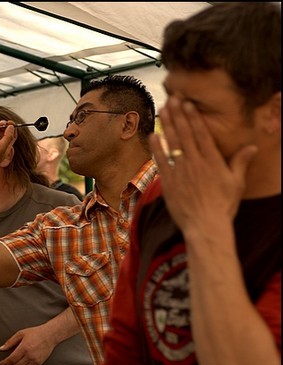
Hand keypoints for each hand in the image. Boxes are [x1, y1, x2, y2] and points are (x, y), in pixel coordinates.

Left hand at [0, 324, 54, 364]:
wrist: (49, 335)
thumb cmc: (35, 333)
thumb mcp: (20, 334)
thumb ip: (10, 342)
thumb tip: (1, 349)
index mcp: (24, 347)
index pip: (11, 359)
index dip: (4, 363)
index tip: (0, 364)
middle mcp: (30, 355)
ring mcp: (35, 361)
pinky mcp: (39, 363)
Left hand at [150, 97, 255, 237]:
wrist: (205, 225)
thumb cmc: (223, 206)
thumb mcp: (236, 183)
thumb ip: (240, 162)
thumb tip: (252, 147)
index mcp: (211, 160)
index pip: (201, 133)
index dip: (193, 117)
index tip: (187, 103)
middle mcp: (194, 162)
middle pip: (184, 133)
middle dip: (178, 114)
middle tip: (171, 99)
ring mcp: (179, 171)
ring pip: (171, 143)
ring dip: (166, 125)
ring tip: (161, 110)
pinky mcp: (168, 182)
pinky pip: (160, 161)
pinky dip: (156, 147)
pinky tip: (152, 135)